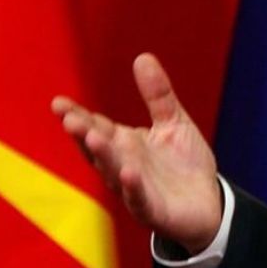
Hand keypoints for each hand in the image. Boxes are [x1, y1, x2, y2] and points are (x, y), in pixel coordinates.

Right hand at [51, 53, 222, 253]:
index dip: (77, 116)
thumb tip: (142, 57)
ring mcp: (135, 190)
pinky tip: (128, 173)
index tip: (58, 103)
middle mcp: (122, 166)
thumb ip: (158, 94)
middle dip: (84, 134)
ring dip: (104, 156)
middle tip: (70, 118)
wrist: (208, 203)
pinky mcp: (153, 210)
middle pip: (99, 149)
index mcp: (124, 145)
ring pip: (114, 172)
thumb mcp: (173, 122)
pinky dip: (132, 187)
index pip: (96, 127)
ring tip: (94, 137)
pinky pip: (140, 199)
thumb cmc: (184, 164)